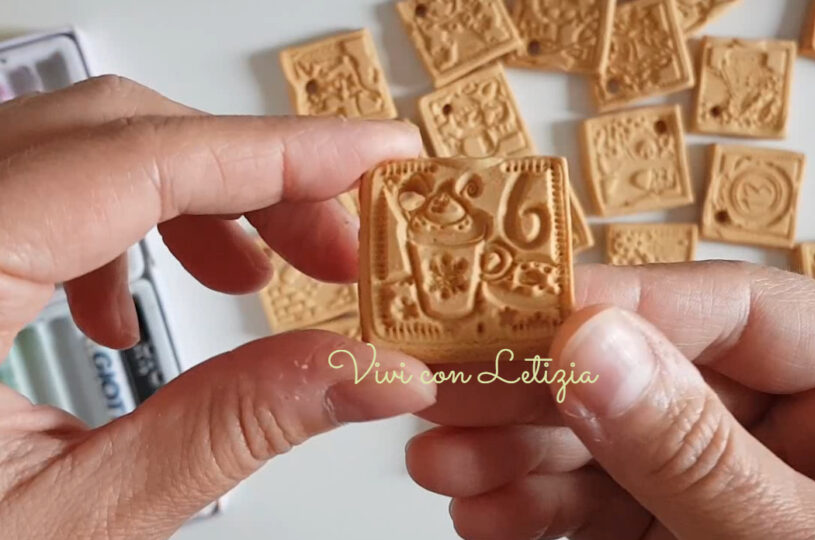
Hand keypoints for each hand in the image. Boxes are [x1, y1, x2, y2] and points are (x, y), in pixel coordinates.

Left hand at [0, 77, 435, 537]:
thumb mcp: (75, 523)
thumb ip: (233, 429)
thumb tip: (368, 372)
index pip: (137, 160)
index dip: (280, 152)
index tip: (376, 156)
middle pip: (113, 130)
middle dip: (250, 179)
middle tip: (336, 247)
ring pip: (76, 149)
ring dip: (187, 200)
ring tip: (251, 279)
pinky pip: (30, 190)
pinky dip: (113, 228)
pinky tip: (130, 310)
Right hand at [407, 263, 814, 538]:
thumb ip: (705, 456)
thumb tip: (595, 349)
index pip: (736, 311)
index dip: (619, 303)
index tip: (519, 313)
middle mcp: (813, 423)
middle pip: (656, 372)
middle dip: (544, 387)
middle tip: (451, 386)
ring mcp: (747, 481)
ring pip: (618, 444)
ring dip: (522, 455)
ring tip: (444, 459)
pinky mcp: (700, 534)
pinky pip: (613, 509)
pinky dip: (543, 513)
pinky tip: (487, 509)